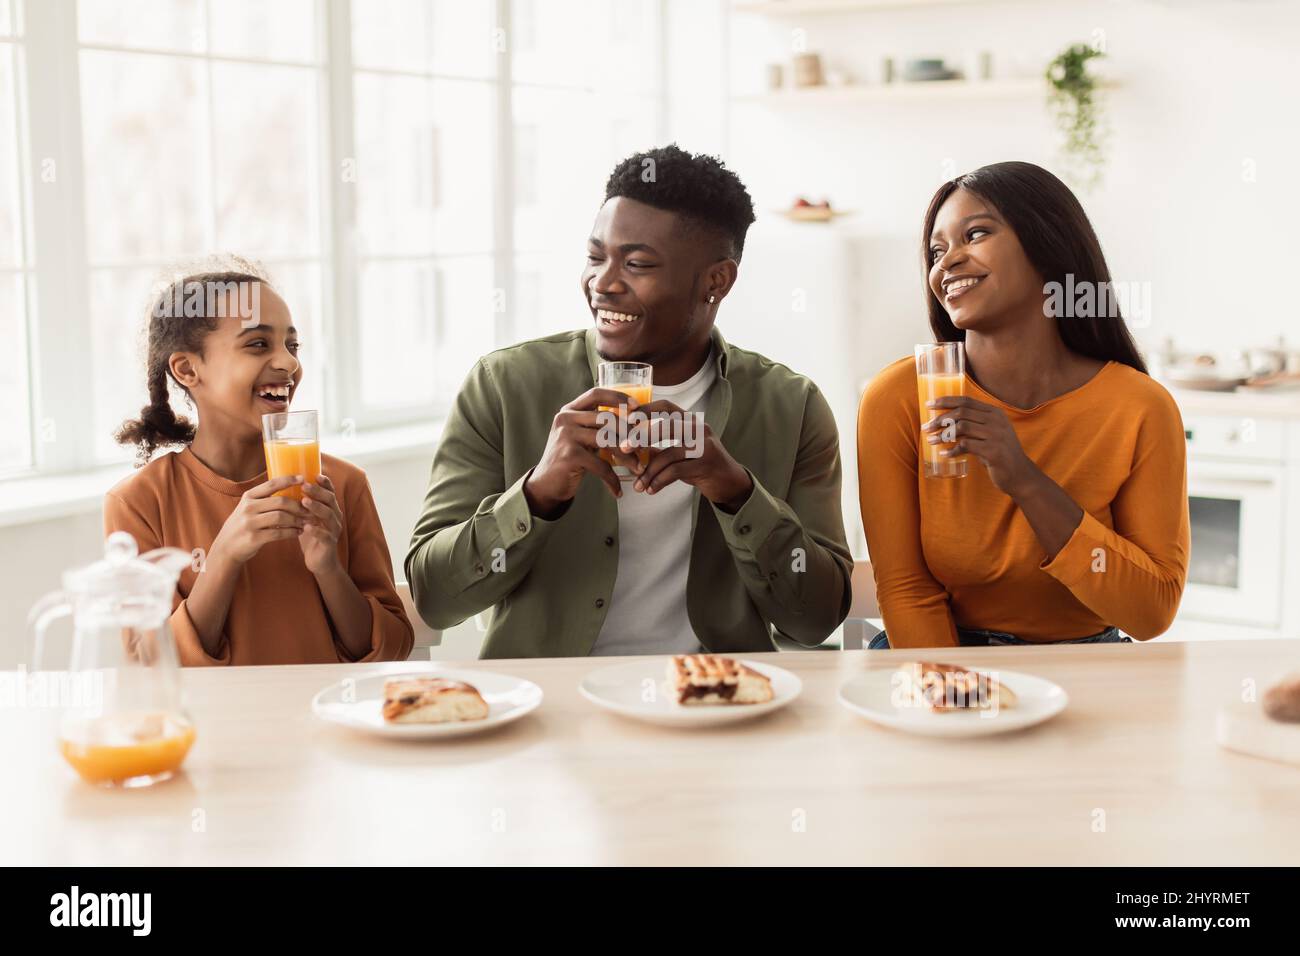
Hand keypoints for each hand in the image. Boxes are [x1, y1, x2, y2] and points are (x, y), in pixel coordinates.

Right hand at [210, 474, 308, 566]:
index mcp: (249, 496)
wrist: (227, 546)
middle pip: (280, 501)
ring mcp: (250, 523)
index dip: (288, 480)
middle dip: (298, 506)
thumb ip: (265, 498)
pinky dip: (292, 532)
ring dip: (297, 520)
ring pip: (281, 517)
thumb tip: (292, 487)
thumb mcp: (249, 507)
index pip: (271, 484)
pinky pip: (278, 533)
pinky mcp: (254, 538)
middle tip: (310, 510)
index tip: (303, 478)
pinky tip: (299, 532)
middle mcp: (248, 507)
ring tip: (306, 522)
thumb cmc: (245, 524)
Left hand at [298, 474, 343, 574]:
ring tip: (304, 502)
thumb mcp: (308, 517)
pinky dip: (316, 530)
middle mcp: (335, 516)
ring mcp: (334, 530)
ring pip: (329, 515)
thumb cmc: (310, 536)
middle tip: (304, 486)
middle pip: (330, 500)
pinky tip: (306, 527)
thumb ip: (302, 504)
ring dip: (316, 508)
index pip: (330, 491)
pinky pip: (325, 535)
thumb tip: (285, 486)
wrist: (319, 561)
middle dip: (318, 492)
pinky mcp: (330, 544)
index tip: (315, 475)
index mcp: (330, 508)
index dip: (325, 483)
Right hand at [523, 387, 642, 517]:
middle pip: (607, 418)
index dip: (618, 397)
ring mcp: (566, 436)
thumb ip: (598, 426)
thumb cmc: (570, 460)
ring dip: (627, 456)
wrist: (546, 484)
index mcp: (569, 410)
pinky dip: (612, 479)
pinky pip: (600, 465)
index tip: (637, 407)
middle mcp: (566, 419)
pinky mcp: (569, 455)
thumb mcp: (581, 437)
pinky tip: (617, 489)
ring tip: (638, 468)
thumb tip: (634, 423)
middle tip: (644, 447)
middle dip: (630, 433)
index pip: (596, 394)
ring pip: (608, 440)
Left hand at [625, 400, 752, 511]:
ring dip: (648, 472)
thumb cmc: (700, 465)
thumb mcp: (679, 452)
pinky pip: (675, 472)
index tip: (626, 419)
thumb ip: (658, 447)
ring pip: (668, 454)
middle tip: (623, 448)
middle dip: (641, 435)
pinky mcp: (705, 465)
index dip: (645, 410)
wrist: (729, 482)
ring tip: (638, 485)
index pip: (666, 407)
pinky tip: (650, 489)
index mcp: (690, 421)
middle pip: (666, 425)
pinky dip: (659, 482)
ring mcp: (704, 446)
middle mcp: (699, 429)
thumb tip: (628, 448)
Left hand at [923, 395, 1037, 496]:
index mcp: (994, 413)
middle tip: (926, 428)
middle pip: (961, 413)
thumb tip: (942, 421)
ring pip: (962, 427)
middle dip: (940, 419)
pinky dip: (952, 449)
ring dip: (943, 434)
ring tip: (931, 441)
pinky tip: (944, 453)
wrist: (1019, 474)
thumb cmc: (997, 453)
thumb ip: (972, 425)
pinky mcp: (994, 451)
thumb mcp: (987, 434)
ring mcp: (996, 435)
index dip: (946, 401)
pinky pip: (966, 445)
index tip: (929, 405)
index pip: (966, 401)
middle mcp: (996, 420)